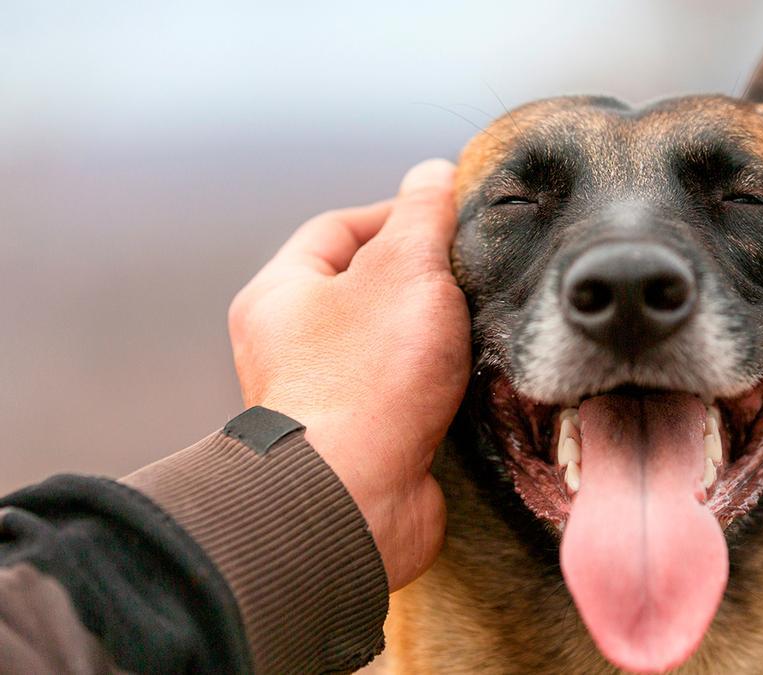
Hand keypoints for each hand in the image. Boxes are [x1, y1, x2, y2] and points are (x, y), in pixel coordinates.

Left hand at [227, 159, 468, 590]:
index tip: (452, 217)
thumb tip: (434, 172)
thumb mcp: (406, 271)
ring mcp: (327, 397)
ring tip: (481, 328)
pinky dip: (441, 386)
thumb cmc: (368, 380)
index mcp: (282, 294)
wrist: (354, 500)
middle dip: (425, 280)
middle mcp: (292, 346)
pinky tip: (475, 382)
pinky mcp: (363, 442)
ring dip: (437, 337)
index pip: (340, 228)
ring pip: (391, 345)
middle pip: (367, 288)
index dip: (399, 214)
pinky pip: (407, 396)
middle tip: (473, 275)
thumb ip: (424, 215)